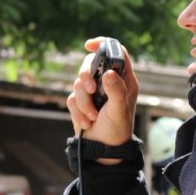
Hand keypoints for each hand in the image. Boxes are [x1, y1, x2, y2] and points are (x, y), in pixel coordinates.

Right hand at [67, 37, 138, 161]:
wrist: (103, 150)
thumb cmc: (118, 130)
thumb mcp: (119, 110)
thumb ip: (116, 91)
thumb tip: (109, 73)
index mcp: (124, 79)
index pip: (116, 52)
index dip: (103, 44)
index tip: (89, 45)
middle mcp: (108, 82)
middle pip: (91, 63)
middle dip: (86, 75)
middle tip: (90, 89)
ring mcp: (93, 91)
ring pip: (79, 82)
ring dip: (84, 102)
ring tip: (93, 117)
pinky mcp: (80, 102)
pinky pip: (72, 98)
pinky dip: (78, 111)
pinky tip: (87, 122)